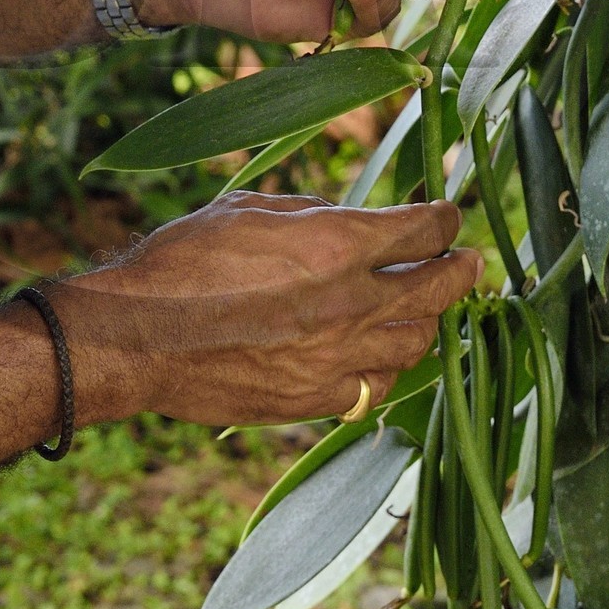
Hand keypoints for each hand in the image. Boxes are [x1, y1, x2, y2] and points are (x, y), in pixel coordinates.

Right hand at [52, 193, 482, 426]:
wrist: (137, 338)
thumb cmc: (182, 261)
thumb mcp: (249, 208)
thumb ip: (311, 213)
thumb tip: (349, 218)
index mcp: (336, 244)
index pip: (424, 228)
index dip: (443, 217)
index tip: (444, 213)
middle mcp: (350, 304)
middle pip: (438, 288)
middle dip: (461, 268)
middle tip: (471, 261)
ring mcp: (336, 359)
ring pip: (416, 343)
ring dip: (427, 321)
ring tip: (427, 309)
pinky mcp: (313, 400)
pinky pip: (374, 388)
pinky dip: (386, 368)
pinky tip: (382, 356)